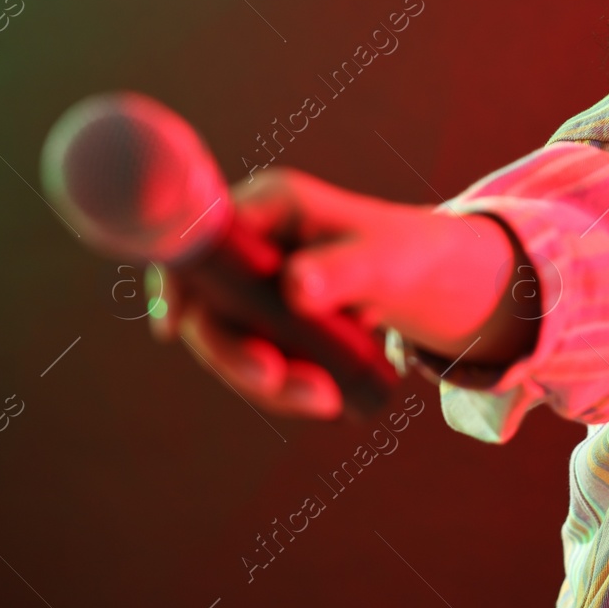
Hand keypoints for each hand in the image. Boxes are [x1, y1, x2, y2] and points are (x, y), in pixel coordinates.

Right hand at [147, 166, 523, 418]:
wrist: (435, 281)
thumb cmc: (409, 256)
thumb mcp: (385, 264)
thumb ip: (343, 271)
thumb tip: (296, 287)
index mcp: (272, 205)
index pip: (203, 235)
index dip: (177, 278)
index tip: (173, 326)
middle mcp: (253, 240)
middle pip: (208, 301)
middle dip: (235, 353)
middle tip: (277, 384)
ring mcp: (255, 281)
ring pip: (230, 340)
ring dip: (266, 381)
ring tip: (328, 402)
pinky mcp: (267, 317)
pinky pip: (255, 356)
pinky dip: (283, 384)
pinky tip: (327, 399)